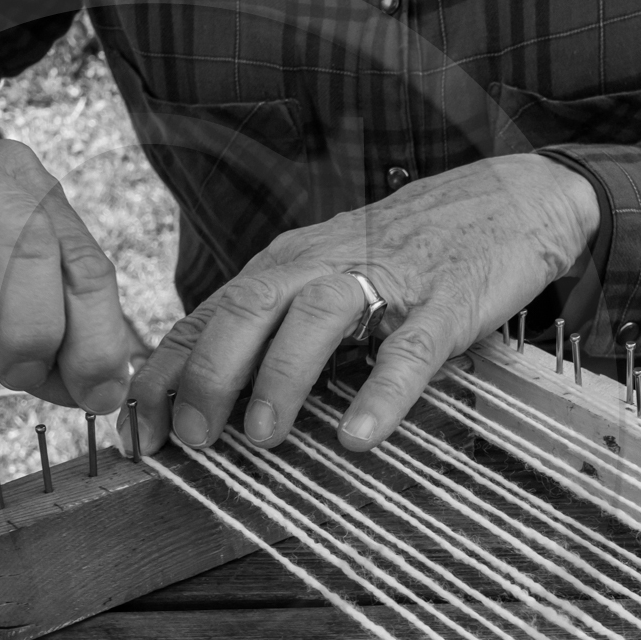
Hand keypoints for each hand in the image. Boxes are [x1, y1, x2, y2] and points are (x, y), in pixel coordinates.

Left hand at [126, 153, 598, 452]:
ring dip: (280, 379)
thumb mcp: (318, 281)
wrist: (506, 200)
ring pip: (314, 321)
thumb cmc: (397, 255)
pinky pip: (409, 350)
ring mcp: (383, 281)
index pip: (204, 320)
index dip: (163, 376)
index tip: (134, 431)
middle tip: (190, 439)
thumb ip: (268, 331)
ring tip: (260, 437)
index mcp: (280, 268)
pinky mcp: (445, 301)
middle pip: (245, 313)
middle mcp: (318, 267)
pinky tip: (358, 436)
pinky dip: (381, 393)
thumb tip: (202, 398)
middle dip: (207, 378)